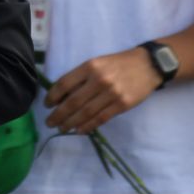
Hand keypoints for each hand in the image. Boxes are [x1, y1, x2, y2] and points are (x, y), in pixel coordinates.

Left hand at [46, 48, 160, 135]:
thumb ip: (80, 77)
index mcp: (89, 67)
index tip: (46, 105)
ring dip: (71, 123)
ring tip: (61, 128)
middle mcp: (99, 80)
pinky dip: (88, 126)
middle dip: (58, 114)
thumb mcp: (96, 63)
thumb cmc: (117, 64)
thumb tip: (61, 96)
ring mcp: (112, 93)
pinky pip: (101, 118)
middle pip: (73, 101)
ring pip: (86, 112)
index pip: (64, 84)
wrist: (148, 65)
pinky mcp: (123, 104)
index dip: (52, 96)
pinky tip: (79, 130)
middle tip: (49, 122)